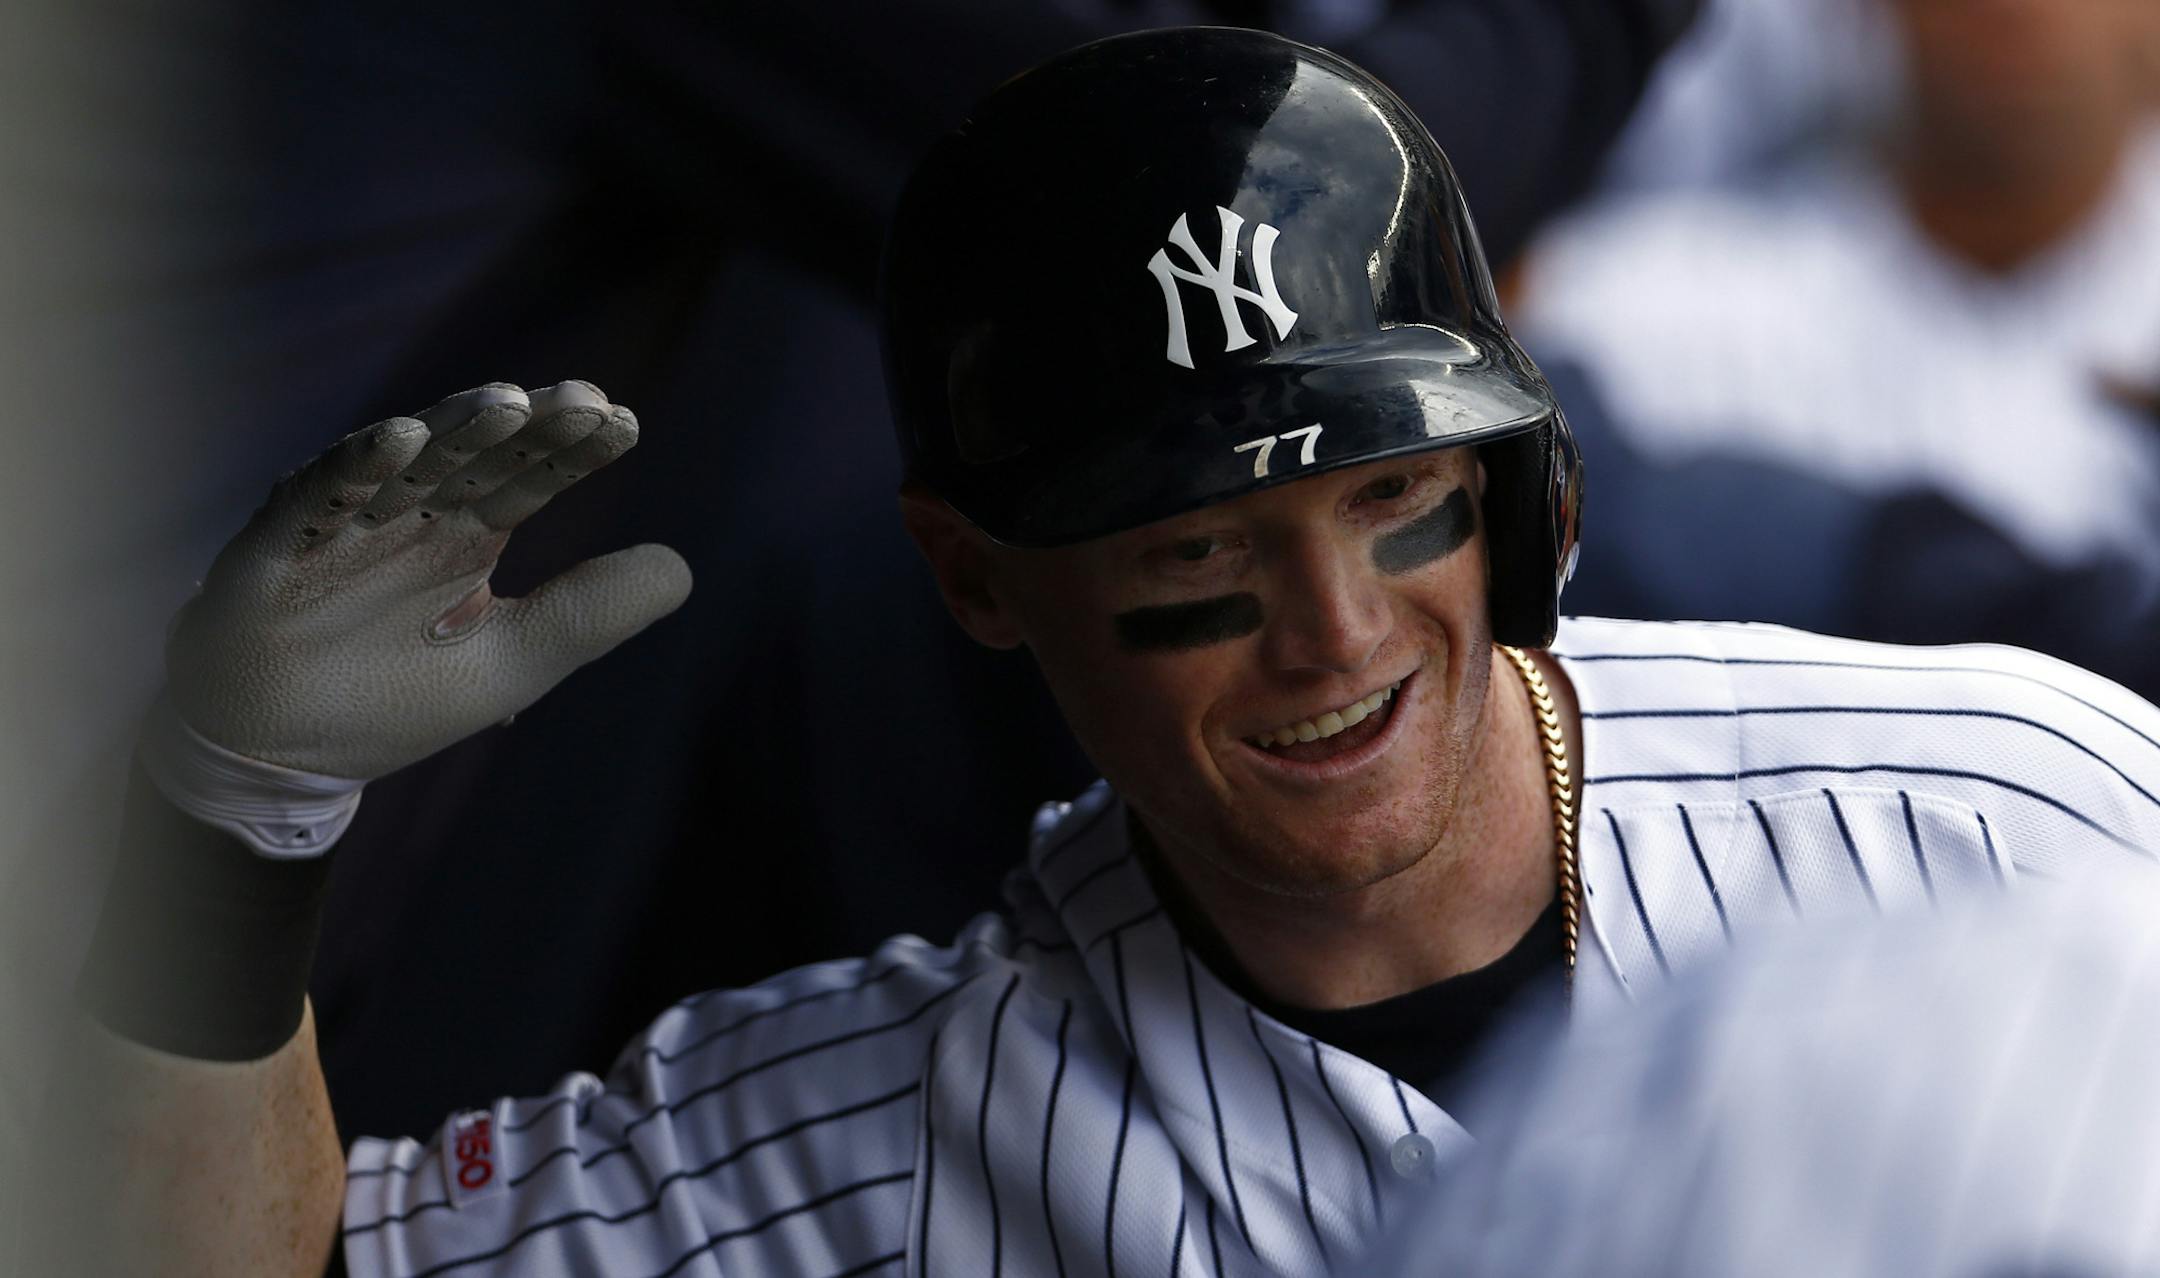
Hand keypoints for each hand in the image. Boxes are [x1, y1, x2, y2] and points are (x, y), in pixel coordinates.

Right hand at [164, 381, 692, 779]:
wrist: (279, 751)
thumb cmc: (394, 697)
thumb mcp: (513, 662)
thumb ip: (591, 615)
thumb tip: (682, 569)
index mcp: (469, 534)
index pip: (534, 475)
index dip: (577, 450)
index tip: (626, 424)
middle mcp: (414, 513)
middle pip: (479, 453)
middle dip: (528, 423)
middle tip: (584, 400)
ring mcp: (348, 520)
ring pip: (407, 459)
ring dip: (454, 427)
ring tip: (507, 401)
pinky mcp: (282, 541)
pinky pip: (320, 493)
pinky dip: (358, 466)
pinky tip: (401, 440)